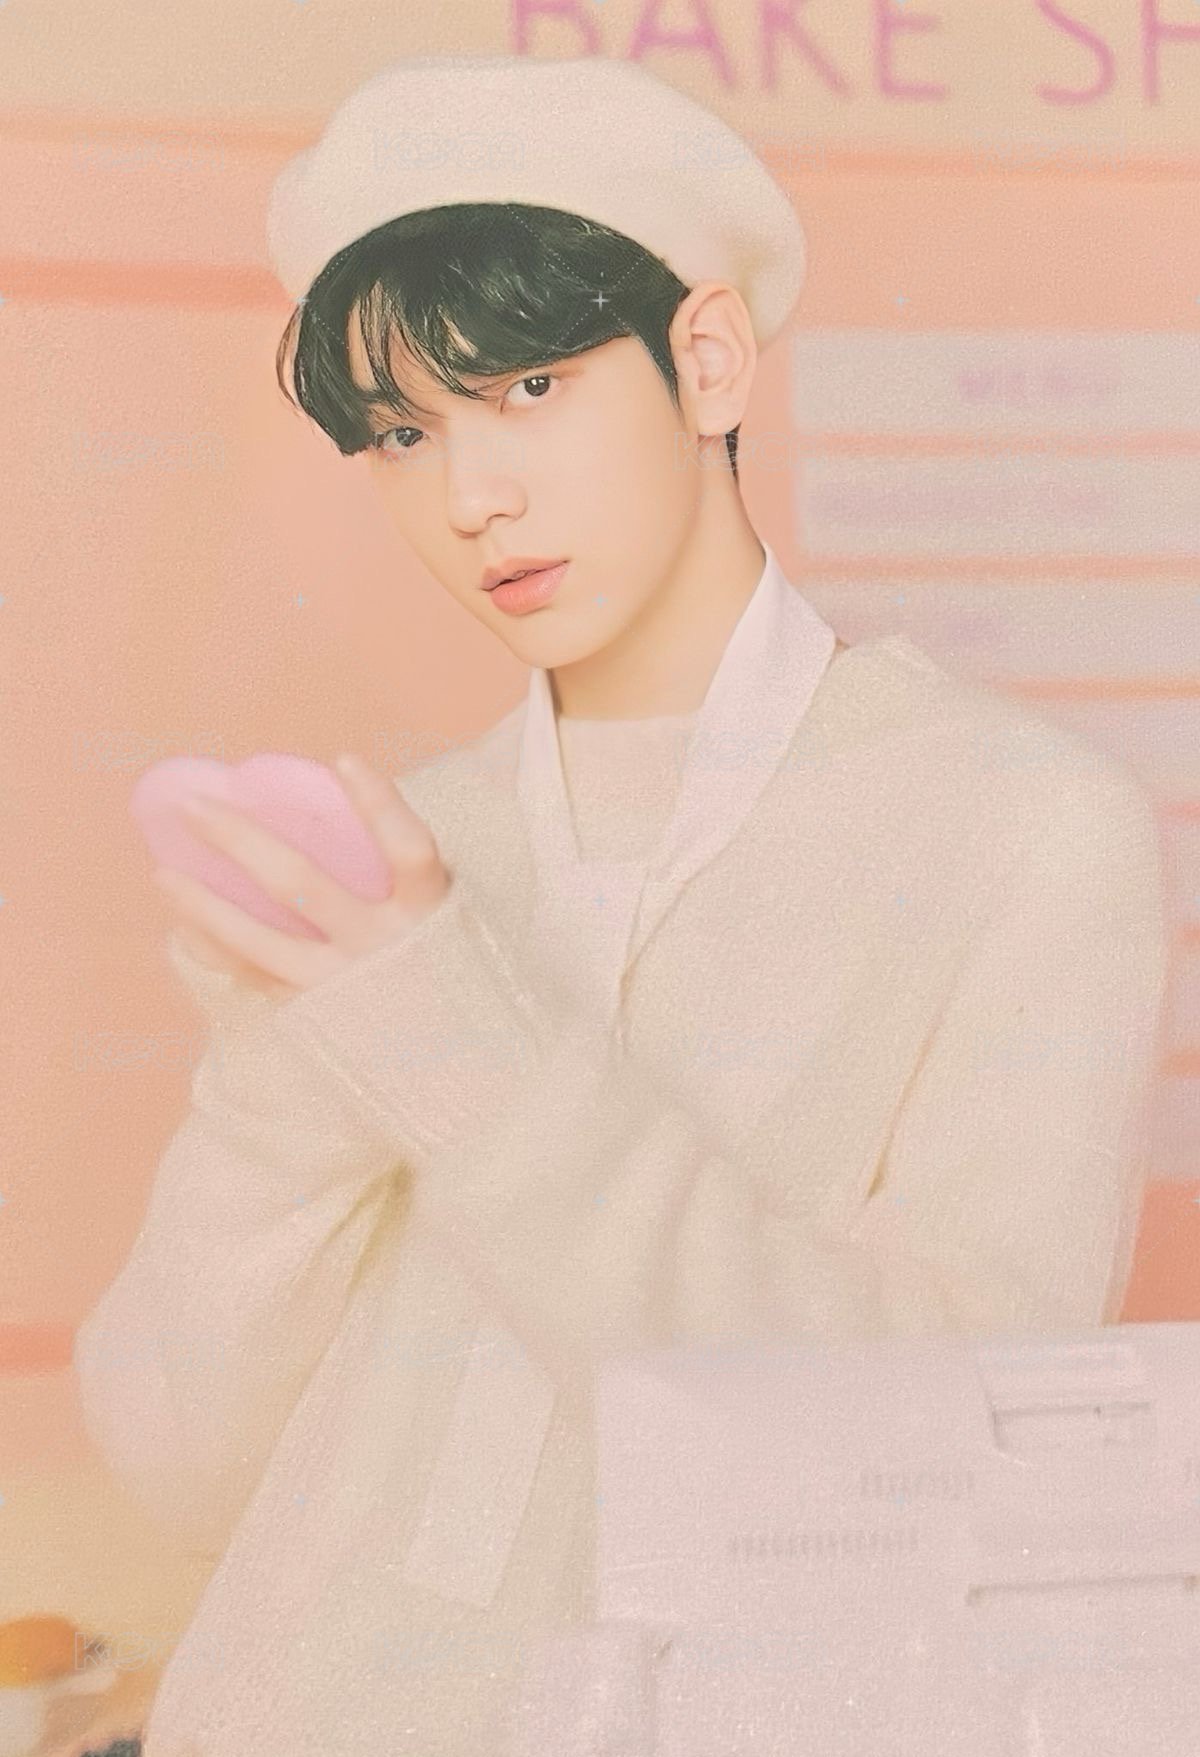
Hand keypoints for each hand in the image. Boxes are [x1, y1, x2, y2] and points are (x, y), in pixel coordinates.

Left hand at [153, 755, 451, 1001]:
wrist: (457, 1061)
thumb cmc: (439, 958)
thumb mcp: (443, 910)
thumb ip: (404, 868)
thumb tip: (331, 795)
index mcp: (427, 910)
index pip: (409, 848)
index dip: (378, 805)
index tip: (342, 759)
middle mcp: (384, 946)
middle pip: (301, 886)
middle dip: (238, 840)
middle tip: (191, 806)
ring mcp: (346, 985)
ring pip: (261, 942)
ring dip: (203, 905)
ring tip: (162, 873)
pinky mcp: (321, 1017)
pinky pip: (256, 978)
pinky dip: (217, 951)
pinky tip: (185, 927)